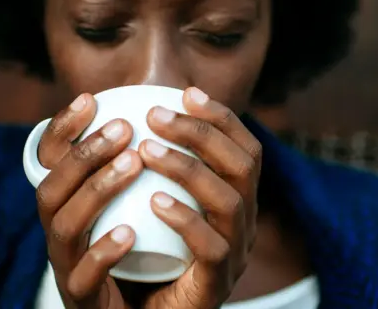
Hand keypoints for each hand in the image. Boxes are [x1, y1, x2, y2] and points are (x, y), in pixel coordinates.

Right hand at [36, 94, 142, 308]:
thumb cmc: (144, 256)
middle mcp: (60, 235)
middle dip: (84, 154)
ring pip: (64, 228)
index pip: (49, 163)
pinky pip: (84, 279)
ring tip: (132, 163)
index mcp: (67, 208)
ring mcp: (68, 268)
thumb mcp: (137, 206)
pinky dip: (101, 252)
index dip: (62, 130)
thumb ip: (140, 169)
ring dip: (96, 191)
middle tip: (123, 128)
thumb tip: (159, 116)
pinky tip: (128, 233)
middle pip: (51, 190)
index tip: (90, 100)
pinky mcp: (85, 301)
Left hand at [138, 87, 261, 308]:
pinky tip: (154, 201)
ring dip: (188, 169)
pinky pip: (212, 249)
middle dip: (202, 133)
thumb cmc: (146, 249)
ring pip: (230, 202)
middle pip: (243, 166)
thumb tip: (133, 110)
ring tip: (146, 150)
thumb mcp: (151, 200)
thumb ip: (152, 164)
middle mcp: (245, 222)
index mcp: (236, 197)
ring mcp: (236, 254)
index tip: (187, 93)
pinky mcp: (217, 285)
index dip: (221, 118)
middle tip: (156, 115)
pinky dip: (185, 220)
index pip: (244, 148)